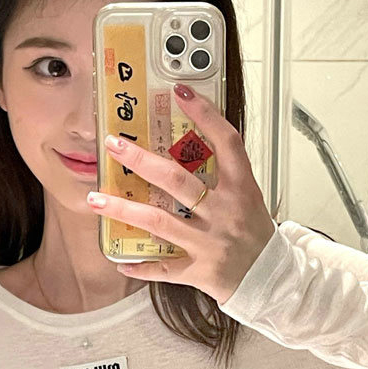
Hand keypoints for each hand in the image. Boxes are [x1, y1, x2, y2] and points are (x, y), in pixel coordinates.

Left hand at [86, 83, 275, 305]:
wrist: (273, 277)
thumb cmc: (256, 234)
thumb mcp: (249, 197)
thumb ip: (223, 174)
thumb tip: (187, 144)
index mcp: (241, 189)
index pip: (226, 142)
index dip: (205, 114)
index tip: (180, 91)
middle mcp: (225, 212)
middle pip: (177, 180)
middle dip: (140, 160)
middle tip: (113, 145)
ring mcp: (210, 243)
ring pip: (160, 222)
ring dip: (124, 210)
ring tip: (95, 199)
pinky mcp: (200, 271)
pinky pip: (164, 269)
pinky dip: (141, 267)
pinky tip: (119, 261)